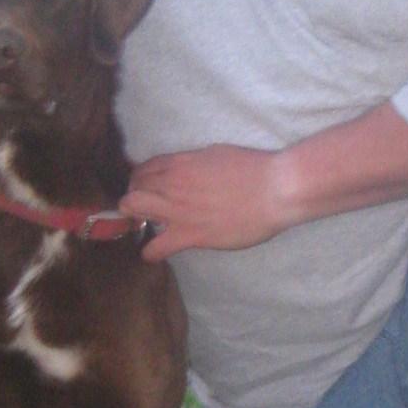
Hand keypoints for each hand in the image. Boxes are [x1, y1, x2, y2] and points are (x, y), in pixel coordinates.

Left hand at [121, 146, 296, 260]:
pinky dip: (150, 251)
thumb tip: (186, 172)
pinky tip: (152, 253)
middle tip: (144, 207)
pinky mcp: (190, 235)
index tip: (148, 188)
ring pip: (132, 208)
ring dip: (134, 218)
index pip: (144, 168)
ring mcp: (178, 210)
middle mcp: (172, 183)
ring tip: (146, 227)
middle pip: (132, 187)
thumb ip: (194, 164)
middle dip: (133, 196)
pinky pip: (156, 247)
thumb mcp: (216, 155)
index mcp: (181, 163)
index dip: (141, 179)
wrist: (275, 190)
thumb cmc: (253, 169)